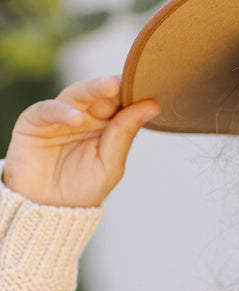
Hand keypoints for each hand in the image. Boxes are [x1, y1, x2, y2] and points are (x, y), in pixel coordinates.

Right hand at [2, 76, 159, 206]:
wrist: (48, 208)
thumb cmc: (82, 189)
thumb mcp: (110, 164)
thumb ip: (125, 134)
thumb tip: (152, 107)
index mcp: (106, 127)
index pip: (120, 104)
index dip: (131, 95)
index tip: (148, 85)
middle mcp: (84, 118)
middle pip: (100, 96)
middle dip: (114, 88)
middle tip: (127, 81)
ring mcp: (59, 118)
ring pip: (76, 95)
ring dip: (93, 90)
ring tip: (110, 87)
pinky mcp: (34, 122)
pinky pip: (48, 110)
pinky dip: (62, 111)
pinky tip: (77, 118)